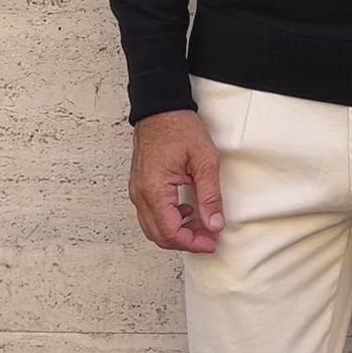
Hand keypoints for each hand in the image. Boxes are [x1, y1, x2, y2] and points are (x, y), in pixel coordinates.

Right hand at [128, 108, 224, 253]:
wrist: (160, 108)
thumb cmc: (179, 128)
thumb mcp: (204, 160)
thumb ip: (210, 195)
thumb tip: (214, 224)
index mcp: (155, 189)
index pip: (171, 232)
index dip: (192, 243)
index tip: (211, 242)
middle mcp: (140, 194)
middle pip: (159, 236)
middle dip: (185, 241)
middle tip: (209, 237)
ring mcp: (137, 190)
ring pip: (153, 227)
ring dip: (177, 232)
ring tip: (201, 224)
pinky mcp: (139, 185)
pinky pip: (150, 214)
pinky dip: (168, 220)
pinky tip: (186, 210)